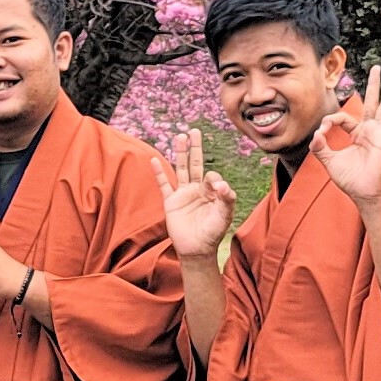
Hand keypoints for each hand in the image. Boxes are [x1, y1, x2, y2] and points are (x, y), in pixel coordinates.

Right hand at [152, 128, 237, 261]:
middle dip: (195, 148)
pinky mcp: (171, 202)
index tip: (217, 188)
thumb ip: (226, 198)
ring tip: (179, 137)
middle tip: (194, 131)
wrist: (196, 249)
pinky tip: (154, 160)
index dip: (213, 179)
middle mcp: (197, 189)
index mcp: (211, 191)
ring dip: (180, 153)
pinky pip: (164, 184)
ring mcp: (183, 194)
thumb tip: (220, 183)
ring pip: (181, 169)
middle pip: (195, 163)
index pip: (211, 176)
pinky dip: (159, 172)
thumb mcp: (224, 215)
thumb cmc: (213, 233)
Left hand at [310, 68, 380, 207]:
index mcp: (356, 133)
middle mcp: (369, 130)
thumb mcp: (329, 161)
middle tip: (377, 67)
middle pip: (371, 102)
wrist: (364, 194)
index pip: (343, 117)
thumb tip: (315, 134)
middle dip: (373, 85)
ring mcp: (379, 134)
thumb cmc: (350, 179)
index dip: (330, 121)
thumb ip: (320, 147)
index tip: (322, 131)